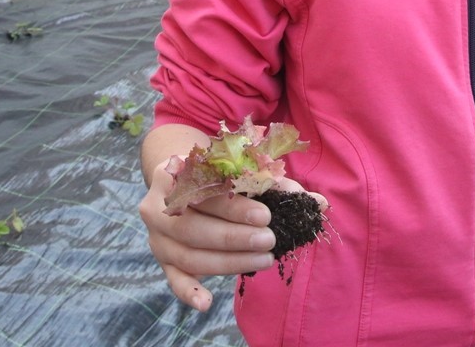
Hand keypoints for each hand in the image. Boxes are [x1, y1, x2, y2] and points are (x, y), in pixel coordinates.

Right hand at [139, 161, 324, 310]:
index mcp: (172, 175)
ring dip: (228, 262)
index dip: (236, 206)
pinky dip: (189, 293)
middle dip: (234, 237)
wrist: (181, 178)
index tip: (266, 215)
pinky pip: (173, 280)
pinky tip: (207, 304)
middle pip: (193, 228)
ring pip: (189, 256)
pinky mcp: (163, 260)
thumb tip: (318, 204)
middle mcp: (156, 207)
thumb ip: (275, 185)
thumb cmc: (216, 174)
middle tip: (269, 240)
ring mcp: (157, 237)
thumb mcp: (238, 169)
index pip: (204, 193)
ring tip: (264, 260)